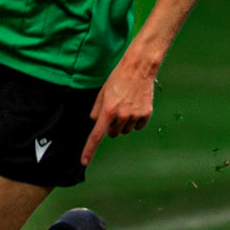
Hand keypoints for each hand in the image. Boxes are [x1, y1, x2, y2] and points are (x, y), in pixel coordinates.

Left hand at [82, 51, 157, 165]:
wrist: (139, 68)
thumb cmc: (119, 78)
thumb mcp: (102, 92)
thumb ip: (96, 110)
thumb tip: (95, 123)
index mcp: (108, 110)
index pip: (96, 135)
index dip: (89, 150)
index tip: (84, 161)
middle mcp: (122, 116)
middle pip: (112, 133)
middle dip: (111, 126)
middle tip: (114, 111)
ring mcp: (135, 116)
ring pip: (126, 131)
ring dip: (124, 123)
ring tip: (126, 105)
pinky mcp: (146, 114)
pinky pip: (138, 126)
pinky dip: (136, 121)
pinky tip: (136, 107)